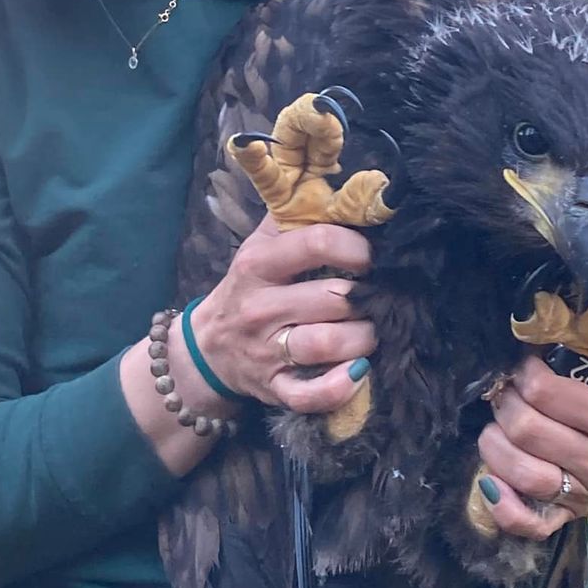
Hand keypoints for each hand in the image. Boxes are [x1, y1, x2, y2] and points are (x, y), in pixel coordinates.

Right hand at [180, 214, 376, 415]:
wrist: (207, 346)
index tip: (370, 257)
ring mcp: (267, 351)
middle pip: (332, 298)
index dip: (356, 247)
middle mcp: (260, 307)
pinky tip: (358, 372)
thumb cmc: (248, 287)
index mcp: (258, 264)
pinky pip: (310, 395)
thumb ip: (297, 217)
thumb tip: (347, 192)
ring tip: (371, 330)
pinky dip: (340, 387)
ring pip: (328, 344)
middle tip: (379, 298)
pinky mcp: (274, 388)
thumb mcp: (260, 244)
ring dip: (363, 338)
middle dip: (367, 298)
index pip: (316, 243)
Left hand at [475, 342, 587, 538]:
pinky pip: (531, 523)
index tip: (524, 363)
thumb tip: (558, 304)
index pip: (547, 394)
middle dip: (505, 403)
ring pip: (522, 474)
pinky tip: (488, 482)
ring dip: (495, 445)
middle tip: (507, 390)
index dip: (523, 372)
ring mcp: (585, 494)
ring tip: (498, 424)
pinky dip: (503, 506)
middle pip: (527, 432)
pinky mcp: (572, 514)